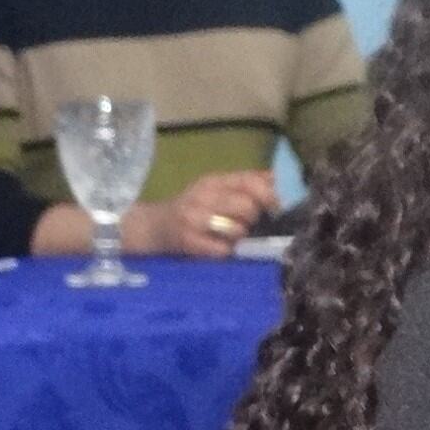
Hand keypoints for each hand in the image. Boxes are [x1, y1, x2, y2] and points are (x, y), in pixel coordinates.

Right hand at [124, 170, 278, 258]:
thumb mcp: (215, 190)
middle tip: (249, 225)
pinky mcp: (187, 241)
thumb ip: (244, 183)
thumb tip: (274, 178)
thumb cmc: (192, 209)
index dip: (269, 195)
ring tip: (232, 237)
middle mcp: (202, 196)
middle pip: (247, 206)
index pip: (249, 181)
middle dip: (255, 219)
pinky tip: (220, 248)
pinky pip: (222, 250)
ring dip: (241, 237)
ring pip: (237, 229)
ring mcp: (193, 219)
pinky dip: (226, 251)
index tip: (276, 208)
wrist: (153, 227)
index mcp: (213, 181)